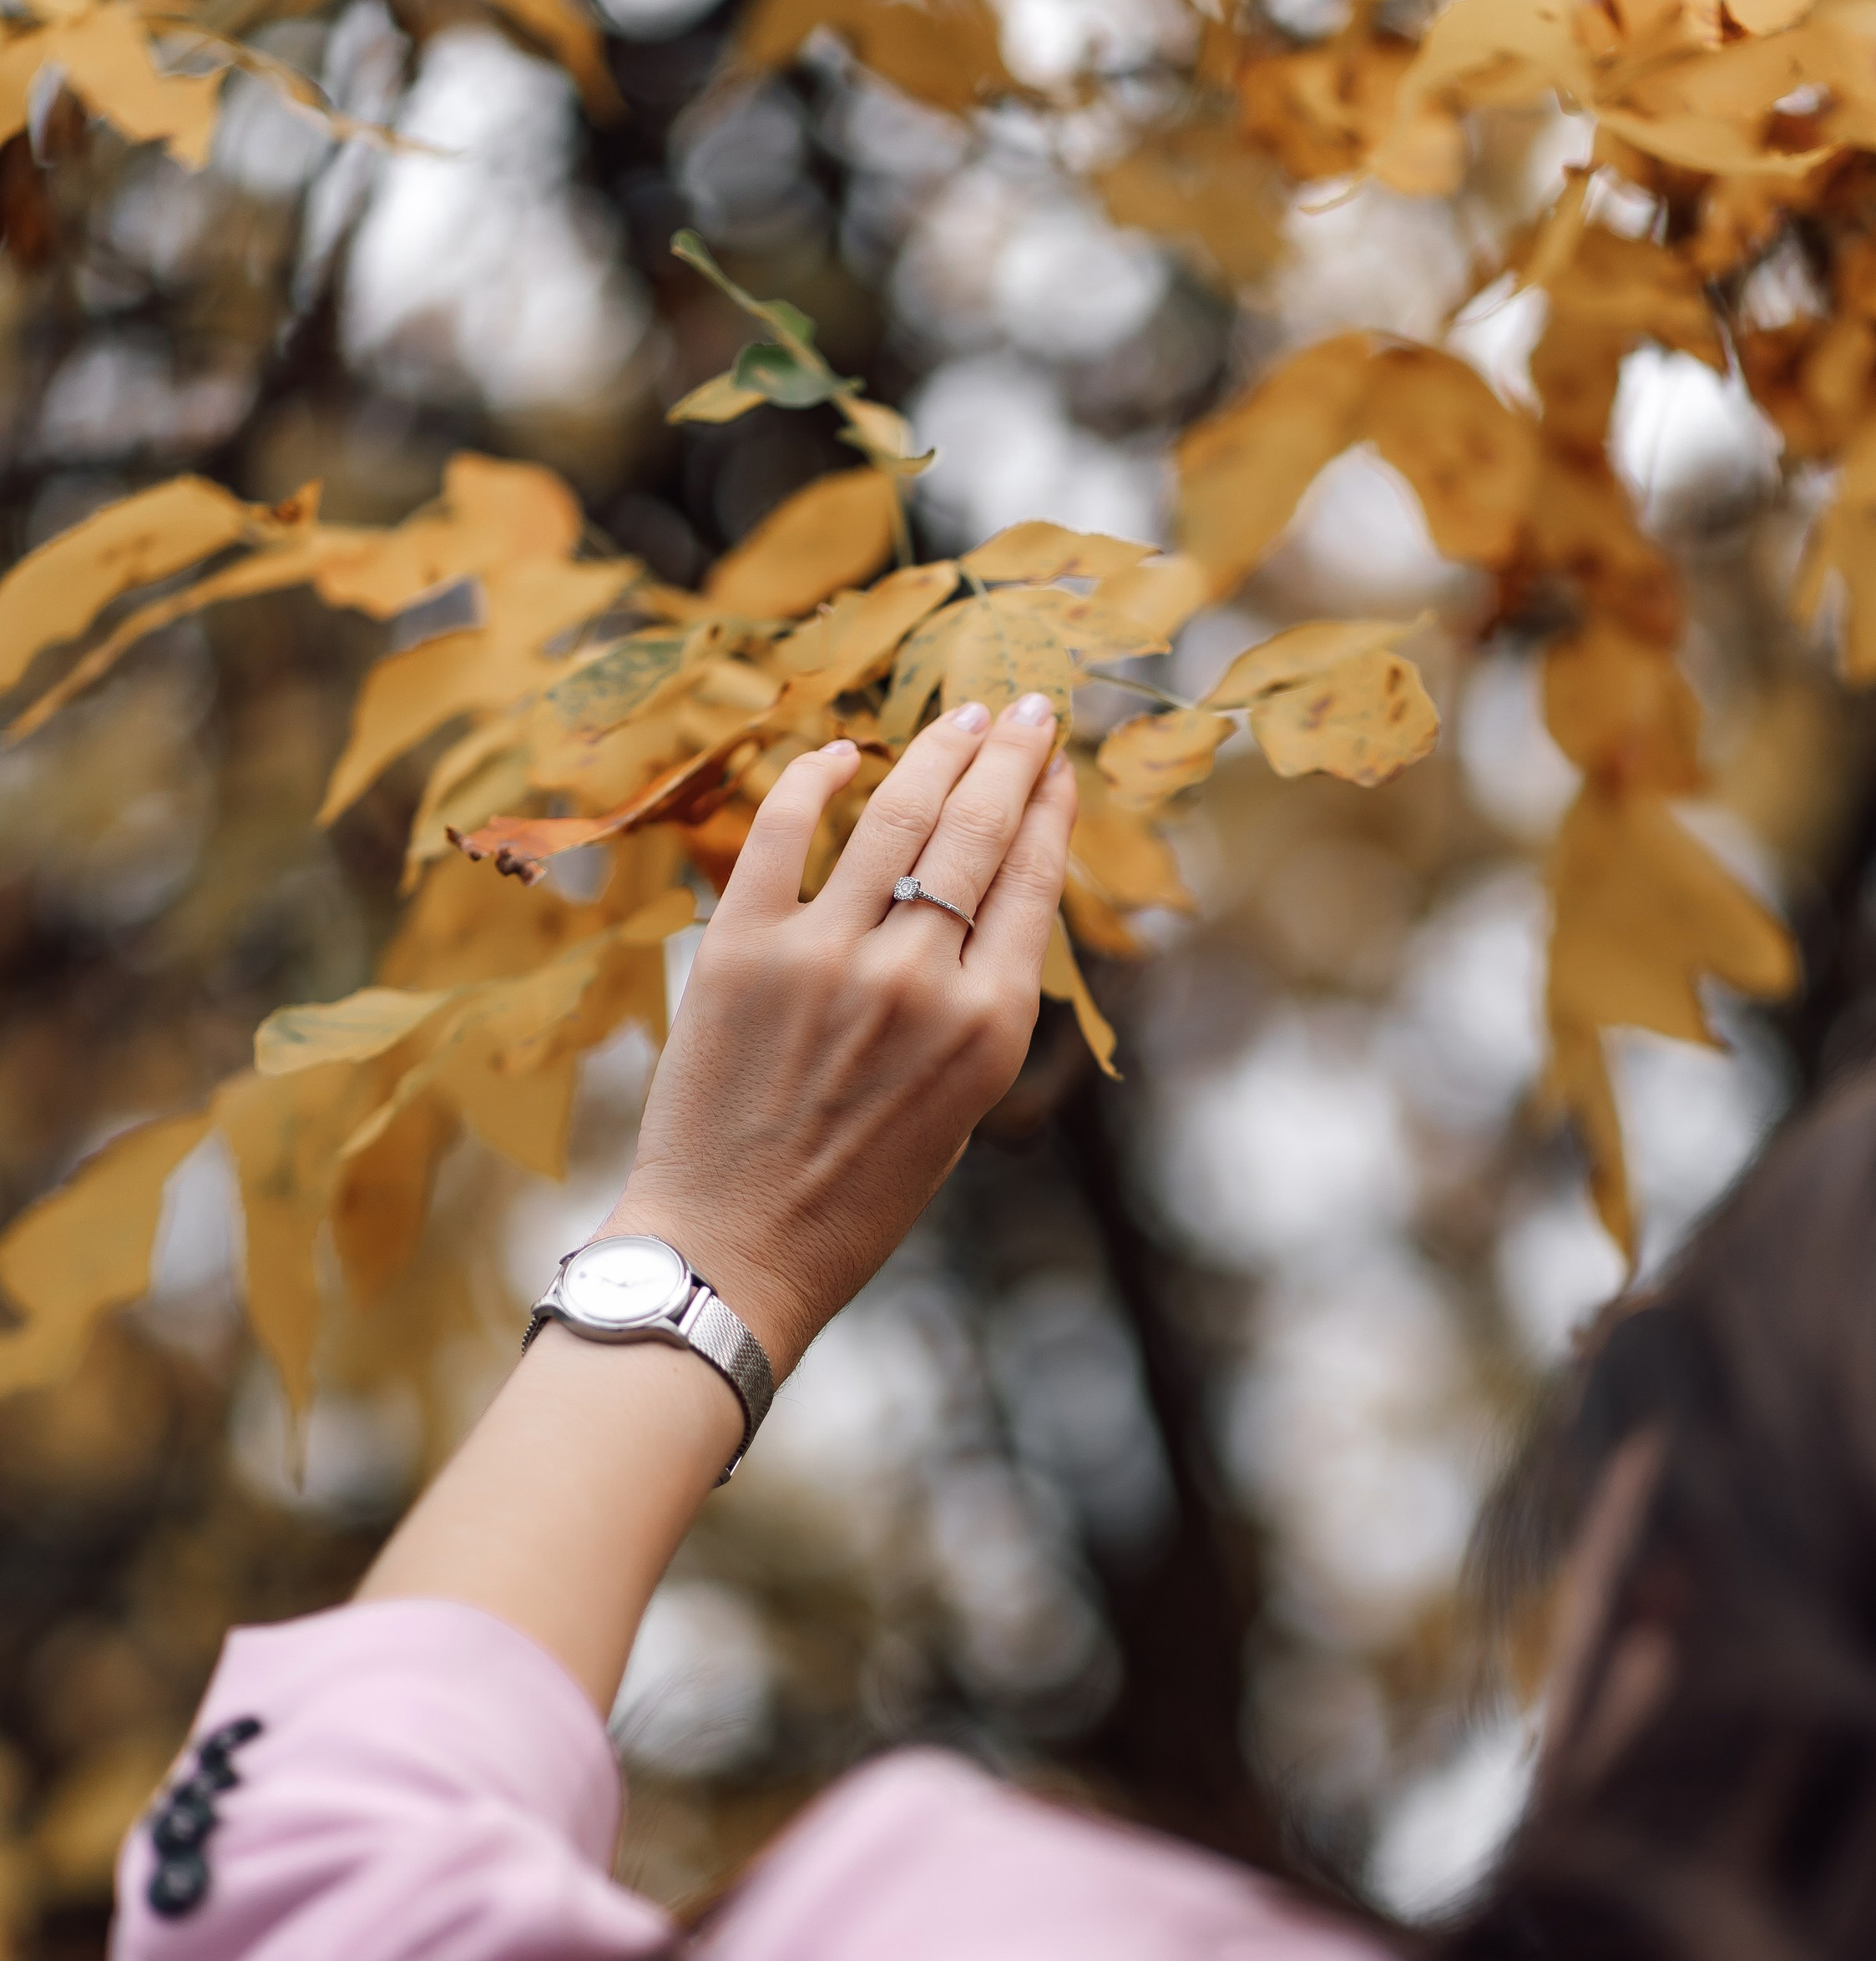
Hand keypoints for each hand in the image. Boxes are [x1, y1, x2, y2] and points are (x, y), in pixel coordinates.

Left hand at [607, 690, 1073, 1374]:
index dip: (1049, 811)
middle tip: (1027, 707)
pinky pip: (781, 833)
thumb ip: (974, 1008)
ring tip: (961, 715)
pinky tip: (840, 752)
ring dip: (937, 751)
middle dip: (1011, 756)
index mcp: (987, 1030)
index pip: (1031, 883)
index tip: (1057, 765)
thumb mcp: (955, 1110)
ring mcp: (826, 956)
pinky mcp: (741, 949)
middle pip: (979, 831)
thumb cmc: (852, 1201)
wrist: (733, 1253)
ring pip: (896, 815)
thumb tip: (979, 901)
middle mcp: (918, 980)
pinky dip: (813, 779)